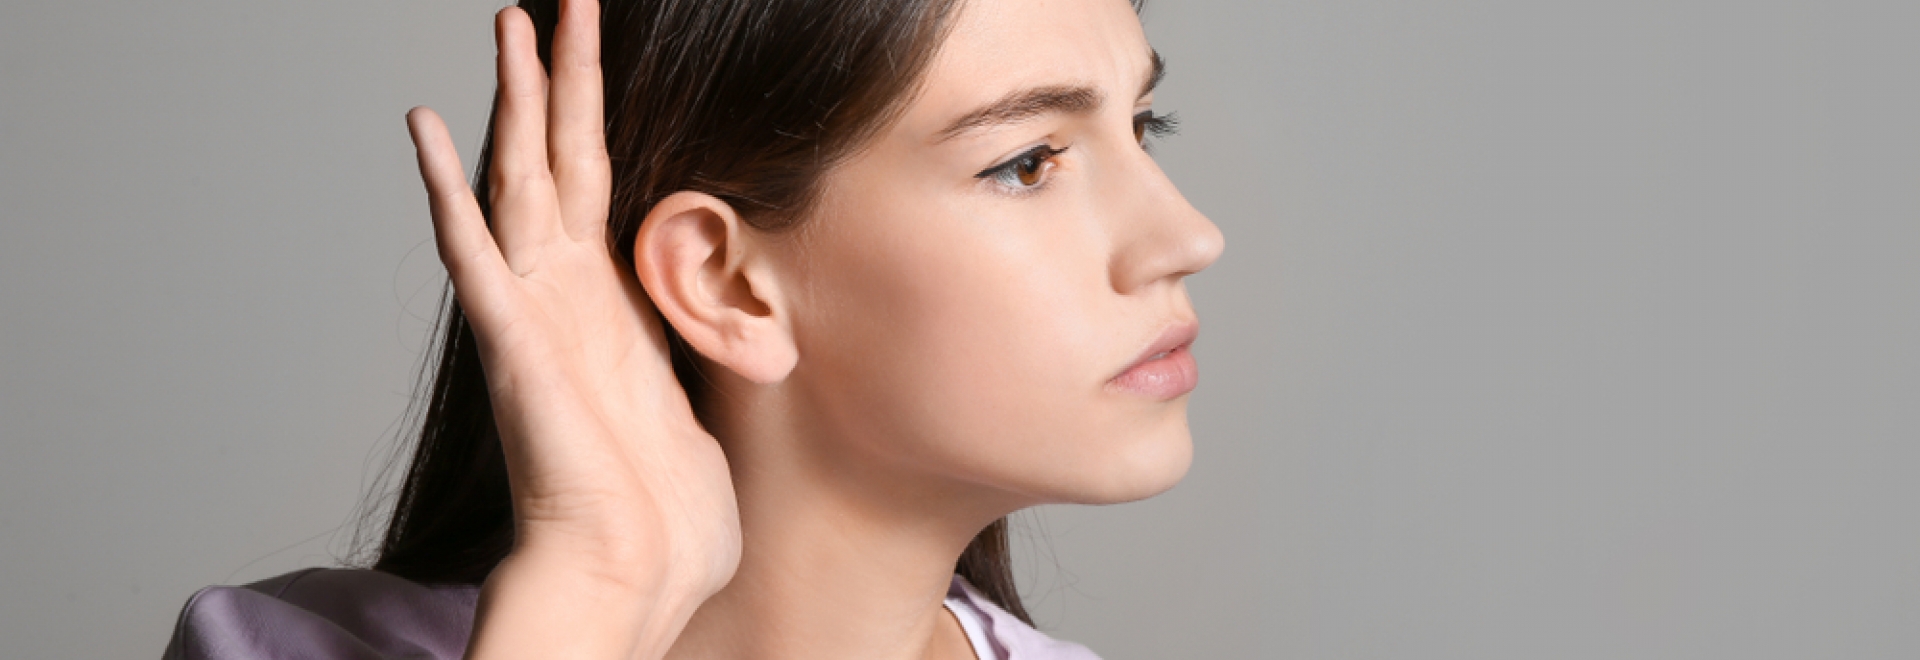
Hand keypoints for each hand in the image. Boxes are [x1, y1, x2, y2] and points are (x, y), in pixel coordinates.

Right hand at [404, 1, 738, 655]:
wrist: (635, 577)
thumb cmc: (670, 519)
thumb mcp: (707, 402)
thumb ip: (710, 346)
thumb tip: (747, 316)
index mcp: (612, 306)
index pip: (601, 181)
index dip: (600, 113)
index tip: (601, 50)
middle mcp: (565, 296)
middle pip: (558, 157)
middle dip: (560, 75)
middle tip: (557, 1)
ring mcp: (534, 313)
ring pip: (517, 178)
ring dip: (515, 96)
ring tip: (510, 20)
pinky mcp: (514, 342)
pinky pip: (472, 252)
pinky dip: (444, 189)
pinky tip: (426, 127)